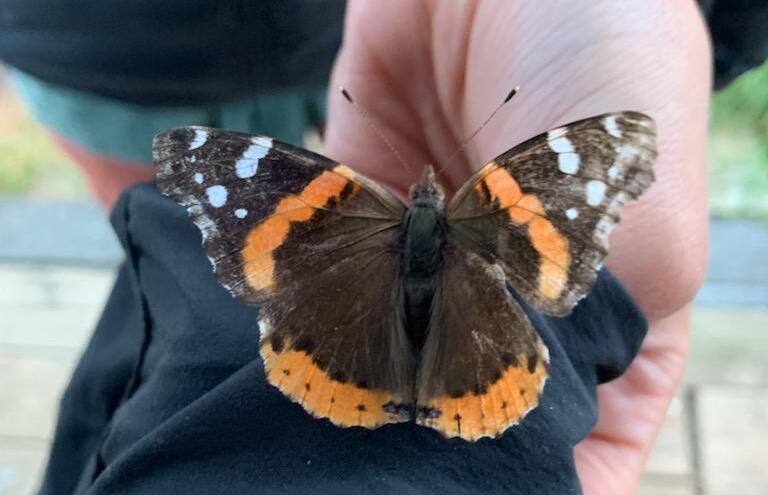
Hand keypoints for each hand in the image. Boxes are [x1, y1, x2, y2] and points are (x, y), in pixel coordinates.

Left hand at [324, 1, 709, 492]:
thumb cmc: (603, 59)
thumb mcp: (633, 205)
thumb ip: (599, 321)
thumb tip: (539, 418)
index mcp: (608, 292)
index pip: (595, 417)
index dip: (562, 477)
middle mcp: (516, 277)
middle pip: (480, 383)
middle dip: (440, 430)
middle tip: (389, 474)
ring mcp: (437, 243)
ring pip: (397, 337)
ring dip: (364, 376)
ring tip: (332, 413)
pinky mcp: (367, 201)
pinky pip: (333, 269)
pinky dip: (306, 308)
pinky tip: (288, 346)